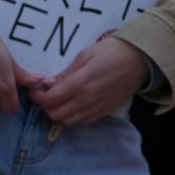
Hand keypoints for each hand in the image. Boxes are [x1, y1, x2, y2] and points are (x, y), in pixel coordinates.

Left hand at [32, 37, 146, 125]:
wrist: (140, 60)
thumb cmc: (111, 52)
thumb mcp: (85, 56)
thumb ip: (66, 73)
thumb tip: (47, 84)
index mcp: (80, 84)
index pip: (49, 100)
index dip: (37, 96)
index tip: (34, 89)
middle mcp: (87, 101)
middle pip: (55, 114)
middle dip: (45, 106)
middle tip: (44, 94)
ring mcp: (96, 109)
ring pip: (67, 121)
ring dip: (58, 112)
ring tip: (58, 99)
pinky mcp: (104, 112)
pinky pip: (82, 121)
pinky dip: (73, 116)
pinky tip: (73, 103)